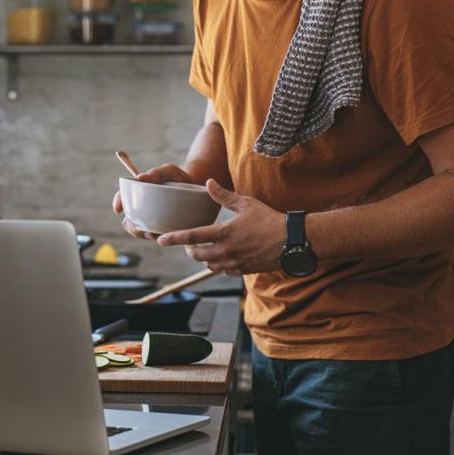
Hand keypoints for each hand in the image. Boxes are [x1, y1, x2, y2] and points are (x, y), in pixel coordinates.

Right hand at [111, 163, 194, 240]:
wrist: (197, 188)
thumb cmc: (179, 177)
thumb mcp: (169, 171)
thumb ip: (156, 172)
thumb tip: (139, 178)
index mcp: (140, 193)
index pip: (123, 197)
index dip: (118, 202)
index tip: (118, 209)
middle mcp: (143, 208)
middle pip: (128, 220)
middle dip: (132, 227)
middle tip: (142, 228)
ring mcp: (152, 220)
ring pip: (141, 231)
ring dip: (144, 234)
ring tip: (153, 232)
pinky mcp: (163, 229)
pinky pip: (156, 237)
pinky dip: (158, 237)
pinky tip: (165, 235)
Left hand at [156, 180, 285, 275]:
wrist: (292, 241)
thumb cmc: (270, 220)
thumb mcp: (246, 203)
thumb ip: (223, 195)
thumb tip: (208, 183)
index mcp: (224, 233)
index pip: (193, 236)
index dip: (174, 238)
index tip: (161, 240)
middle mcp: (226, 251)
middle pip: (197, 255)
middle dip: (189, 249)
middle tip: (190, 242)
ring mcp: (235, 263)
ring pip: (209, 265)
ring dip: (203, 258)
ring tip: (205, 249)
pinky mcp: (243, 270)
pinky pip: (223, 271)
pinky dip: (218, 265)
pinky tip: (223, 256)